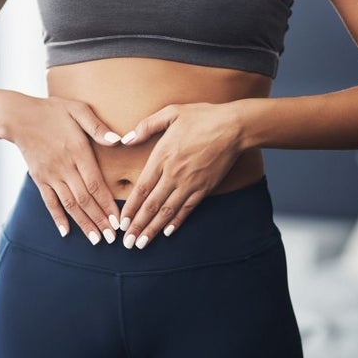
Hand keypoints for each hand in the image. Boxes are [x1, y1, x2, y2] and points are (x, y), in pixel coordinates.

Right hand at [3, 94, 121, 244]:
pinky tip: (65, 232)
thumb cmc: (52, 111)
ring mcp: (50, 175)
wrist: (18, 116)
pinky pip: (49, 202)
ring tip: (96, 240)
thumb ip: (98, 127)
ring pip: (69, 204)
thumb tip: (118, 140)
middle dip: (100, 220)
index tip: (118, 220)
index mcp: (77, 151)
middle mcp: (64, 167)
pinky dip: (57, 218)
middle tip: (113, 238)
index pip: (95, 183)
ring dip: (83, 223)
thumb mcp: (78, 110)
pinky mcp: (39, 178)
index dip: (107, 204)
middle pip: (84, 199)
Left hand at [118, 102, 243, 249]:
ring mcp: (190, 183)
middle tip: (127, 243)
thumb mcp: (171, 113)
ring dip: (154, 229)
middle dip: (138, 226)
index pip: (142, 188)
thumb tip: (127, 139)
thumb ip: (147, 126)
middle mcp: (174, 174)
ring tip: (142, 244)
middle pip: (152, 205)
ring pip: (168, 211)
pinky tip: (167, 232)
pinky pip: (187, 209)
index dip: (131, 208)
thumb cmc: (202, 116)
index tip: (122, 223)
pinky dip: (176, 222)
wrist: (235, 127)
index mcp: (162, 156)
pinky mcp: (205, 188)